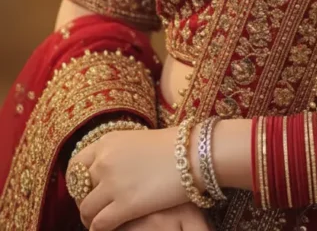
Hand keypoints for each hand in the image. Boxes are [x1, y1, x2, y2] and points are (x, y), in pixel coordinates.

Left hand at [68, 125, 198, 230]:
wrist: (194, 154)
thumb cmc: (174, 147)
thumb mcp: (138, 141)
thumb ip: (120, 155)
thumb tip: (111, 173)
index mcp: (107, 142)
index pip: (76, 164)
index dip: (79, 181)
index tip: (87, 190)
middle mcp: (104, 160)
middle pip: (79, 189)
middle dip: (84, 201)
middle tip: (94, 210)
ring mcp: (112, 182)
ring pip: (86, 210)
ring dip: (90, 219)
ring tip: (99, 223)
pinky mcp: (124, 204)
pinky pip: (99, 224)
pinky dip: (99, 230)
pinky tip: (108, 230)